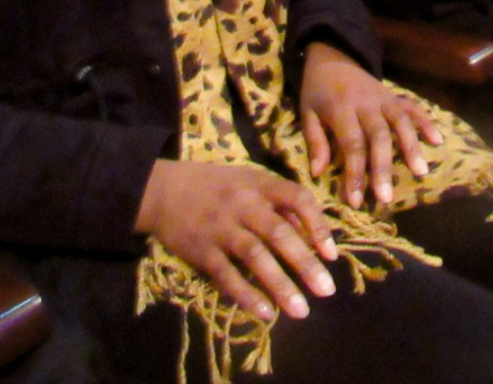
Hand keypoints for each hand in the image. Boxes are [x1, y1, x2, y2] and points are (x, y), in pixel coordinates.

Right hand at [135, 159, 338, 322]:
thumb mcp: (249, 181)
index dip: (318, 224)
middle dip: (305, 263)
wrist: (161, 190)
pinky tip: (264, 312)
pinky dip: (246, 294)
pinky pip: (226, 275)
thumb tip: (310, 235)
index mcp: (260, 183)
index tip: (332, 254)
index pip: (297, 198)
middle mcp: (242, 204)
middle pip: (278, 233)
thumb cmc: (216, 186)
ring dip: (280, 285)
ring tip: (301, 310)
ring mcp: (220, 227)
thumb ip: (279, 205)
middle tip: (326, 290)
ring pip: (255, 256)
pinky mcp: (201, 250)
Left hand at [300, 42, 441, 208]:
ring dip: (411, 147)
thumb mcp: (307, 112)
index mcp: (341, 109)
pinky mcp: (394, 96)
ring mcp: (384, 98)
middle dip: (383, 168)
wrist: (333, 55)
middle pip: (379, 137)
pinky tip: (437, 140)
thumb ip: (316, 141)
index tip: (356, 201)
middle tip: (386, 197)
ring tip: (421, 173)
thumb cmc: (317, 89)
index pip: (352, 144)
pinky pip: (413, 108)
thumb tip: (318, 173)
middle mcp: (366, 104)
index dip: (355, 174)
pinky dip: (426, 122)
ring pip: (401, 122)